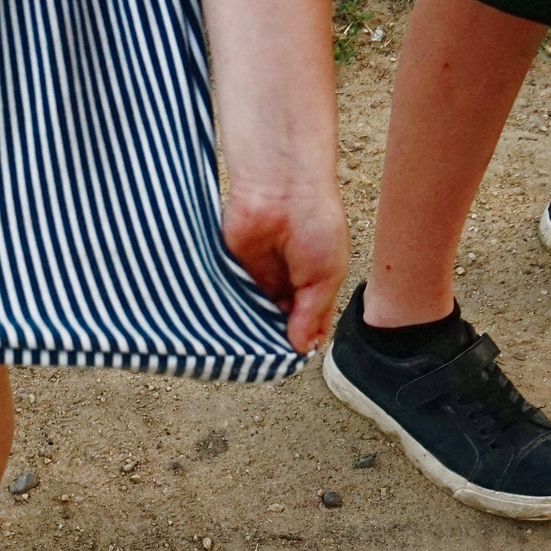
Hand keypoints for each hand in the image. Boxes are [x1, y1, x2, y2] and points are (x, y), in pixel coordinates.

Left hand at [223, 172, 349, 352]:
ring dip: (247, 331)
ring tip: (243, 353)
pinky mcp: (230, 271)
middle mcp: (284, 284)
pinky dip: (225, 314)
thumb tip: (303, 348)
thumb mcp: (326, 275)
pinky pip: (227, 299)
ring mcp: (256, 279)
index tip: (291, 361)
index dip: (299, 342)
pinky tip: (224, 332)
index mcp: (312, 285)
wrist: (281, 188)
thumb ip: (312, 314)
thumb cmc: (315, 223)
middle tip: (264, 362)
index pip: (305, 324)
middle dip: (271, 341)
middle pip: (275, 325)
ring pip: (249, 316)